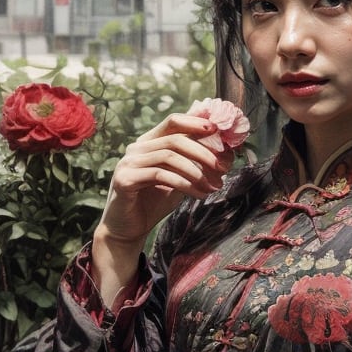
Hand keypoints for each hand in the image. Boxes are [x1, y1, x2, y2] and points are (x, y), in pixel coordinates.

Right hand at [99, 113, 234, 247]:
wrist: (129, 229)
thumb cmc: (155, 202)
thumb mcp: (180, 179)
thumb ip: (194, 164)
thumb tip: (227, 153)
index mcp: (148, 142)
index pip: (173, 121)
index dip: (195, 122)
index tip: (217, 130)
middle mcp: (136, 148)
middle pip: (174, 138)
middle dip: (202, 152)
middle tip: (223, 167)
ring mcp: (128, 163)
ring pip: (169, 156)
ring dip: (196, 171)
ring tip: (213, 187)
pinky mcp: (124, 180)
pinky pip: (160, 175)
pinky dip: (184, 184)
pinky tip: (199, 195)